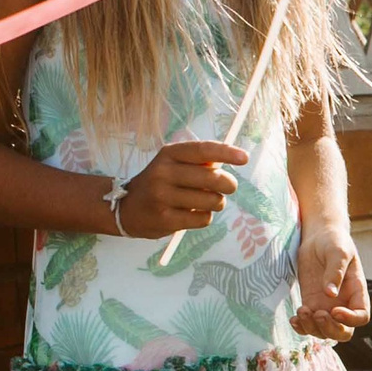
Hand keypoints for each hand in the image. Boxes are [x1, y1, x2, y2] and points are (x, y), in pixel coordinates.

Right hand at [118, 140, 245, 237]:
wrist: (127, 208)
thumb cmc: (161, 182)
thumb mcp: (174, 164)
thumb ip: (200, 161)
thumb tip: (233, 157)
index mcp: (169, 154)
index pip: (202, 150)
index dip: (226, 153)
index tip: (244, 158)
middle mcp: (163, 173)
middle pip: (212, 179)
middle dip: (229, 184)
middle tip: (229, 187)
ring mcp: (163, 197)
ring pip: (212, 200)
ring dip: (217, 202)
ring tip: (206, 201)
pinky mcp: (165, 219)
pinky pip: (203, 218)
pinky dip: (205, 216)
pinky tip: (192, 213)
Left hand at [292, 226, 370, 340]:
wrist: (318, 237)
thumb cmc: (334, 241)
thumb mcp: (338, 252)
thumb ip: (336, 272)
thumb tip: (330, 293)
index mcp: (357, 292)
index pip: (361, 316)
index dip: (350, 319)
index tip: (335, 310)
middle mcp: (344, 303)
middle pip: (343, 332)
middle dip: (330, 329)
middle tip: (318, 314)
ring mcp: (327, 306)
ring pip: (324, 331)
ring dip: (312, 327)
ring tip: (302, 310)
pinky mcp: (312, 303)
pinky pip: (308, 324)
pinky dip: (301, 327)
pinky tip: (294, 319)